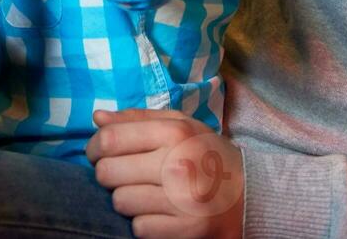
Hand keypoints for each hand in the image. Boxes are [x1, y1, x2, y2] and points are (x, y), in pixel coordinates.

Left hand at [87, 109, 244, 238]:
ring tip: (145, 194)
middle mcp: (177, 165)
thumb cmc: (209, 155)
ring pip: (120, 202)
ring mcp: (182, 201)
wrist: (253, 195)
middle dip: (108, 174)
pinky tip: (159, 212)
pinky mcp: (187, 230)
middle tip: (122, 175)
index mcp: (174, 133)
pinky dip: (144, 223)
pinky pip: (140, 228)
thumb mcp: (181, 126)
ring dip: (126, 200)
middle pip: (108, 173)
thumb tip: (98, 119)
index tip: (97, 154)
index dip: (94, 148)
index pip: (109, 140)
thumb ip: (138, 119)